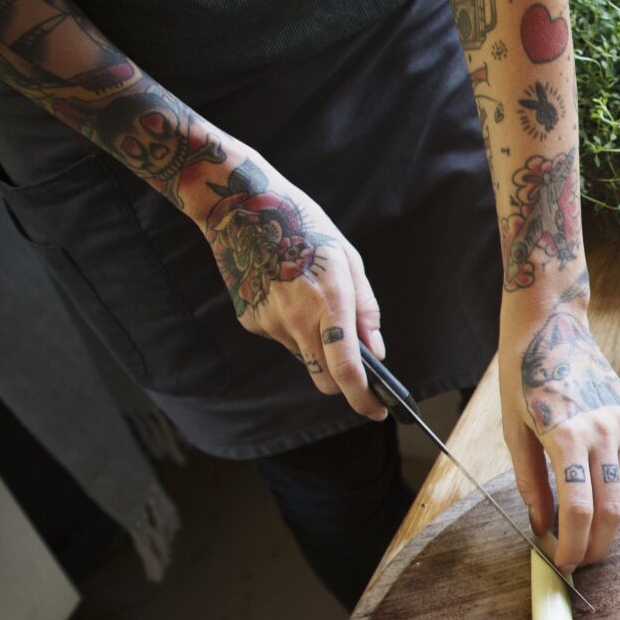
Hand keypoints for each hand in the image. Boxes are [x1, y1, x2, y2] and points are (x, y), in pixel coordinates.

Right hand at [191, 153, 386, 418]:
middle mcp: (298, 321)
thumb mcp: (348, 259)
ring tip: (311, 301)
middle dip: (343, 382)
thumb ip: (365, 310)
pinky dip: (292, 328)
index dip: (364, 399)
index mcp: (330, 304)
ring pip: (303, 358)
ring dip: (316, 346)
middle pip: (324, 379)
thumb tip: (376, 352)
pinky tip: (285, 294)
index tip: (377, 411)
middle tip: (354, 366)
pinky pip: (281, 339)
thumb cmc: (303, 226)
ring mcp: (270, 323)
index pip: (347, 371)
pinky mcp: (251, 321)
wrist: (241, 207)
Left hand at [501, 283, 619, 567]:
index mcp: (567, 435)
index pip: (579, 510)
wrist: (552, 323)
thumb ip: (530, 483)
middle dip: (597, 545)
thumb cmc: (523, 373)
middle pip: (612, 510)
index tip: (562, 564)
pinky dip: (614, 487)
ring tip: (585, 532)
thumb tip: (541, 526)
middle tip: (579, 561)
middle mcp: (604, 431)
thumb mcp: (514, 431)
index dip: (572, 545)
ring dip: (608, 520)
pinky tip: (594, 487)